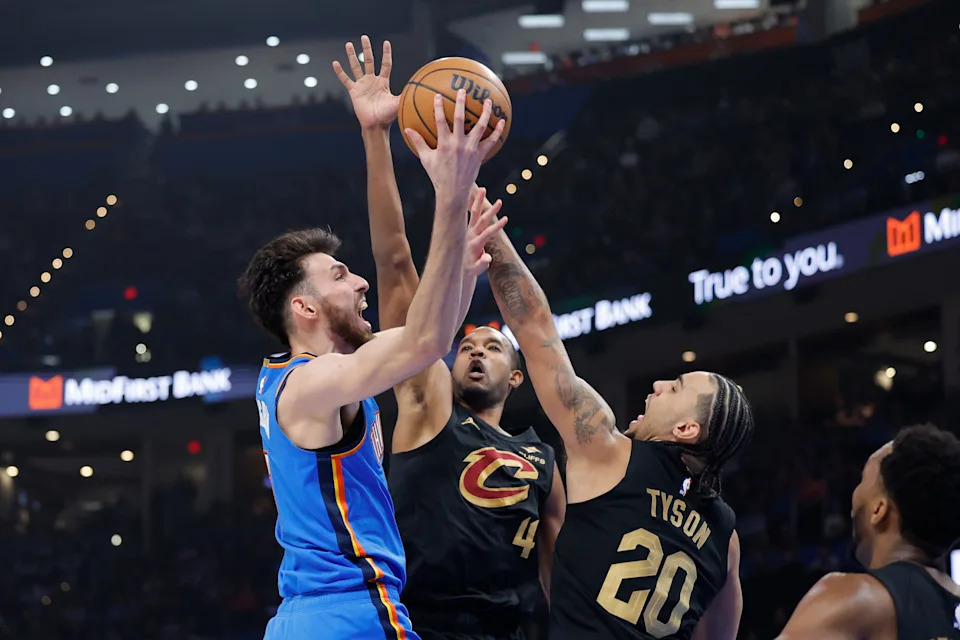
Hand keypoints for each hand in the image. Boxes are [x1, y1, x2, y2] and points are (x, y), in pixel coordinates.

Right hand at [333, 35, 398, 130]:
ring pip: (356, 67)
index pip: (385, 64)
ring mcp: (362, 85)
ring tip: (348, 44)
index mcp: (383, 82)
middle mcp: (372, 81)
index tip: (386, 42)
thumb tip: (419, 88)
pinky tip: (335, 63)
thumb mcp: (398, 102)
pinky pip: (345, 80)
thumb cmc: (387, 116)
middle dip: (367, 49)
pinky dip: (340, 72)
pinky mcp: (354, 91)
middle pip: (369, 61)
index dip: (386, 54)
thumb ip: (406, 94)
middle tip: (364, 37)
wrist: (375, 126)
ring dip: (352, 56)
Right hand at [405, 90, 504, 207]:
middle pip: (461, 119)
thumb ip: (418, 142)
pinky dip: (498, 131)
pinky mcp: (480, 155)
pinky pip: (491, 141)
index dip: (439, 107)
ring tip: (488, 100)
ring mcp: (471, 149)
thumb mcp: (426, 159)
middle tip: (463, 90)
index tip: (438, 95)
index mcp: (444, 144)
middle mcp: (458, 144)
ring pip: (480, 127)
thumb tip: (407, 130)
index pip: (440, 120)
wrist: (453, 192)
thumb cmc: (438, 175)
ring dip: (485, 112)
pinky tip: (502, 121)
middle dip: (461, 103)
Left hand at [464, 187, 506, 277]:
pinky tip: (475, 195)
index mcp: (474, 244)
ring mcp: (468, 231)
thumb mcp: (476, 269)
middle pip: (482, 220)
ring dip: (479, 201)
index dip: (497, 227)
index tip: (506, 219)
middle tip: (500, 201)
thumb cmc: (470, 269)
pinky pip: (471, 215)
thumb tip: (488, 258)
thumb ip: (482, 264)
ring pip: (474, 214)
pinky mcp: (466, 229)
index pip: (487, 233)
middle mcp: (470, 235)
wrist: (457, 266)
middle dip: (491, 211)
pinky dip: (473, 205)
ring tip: (483, 189)